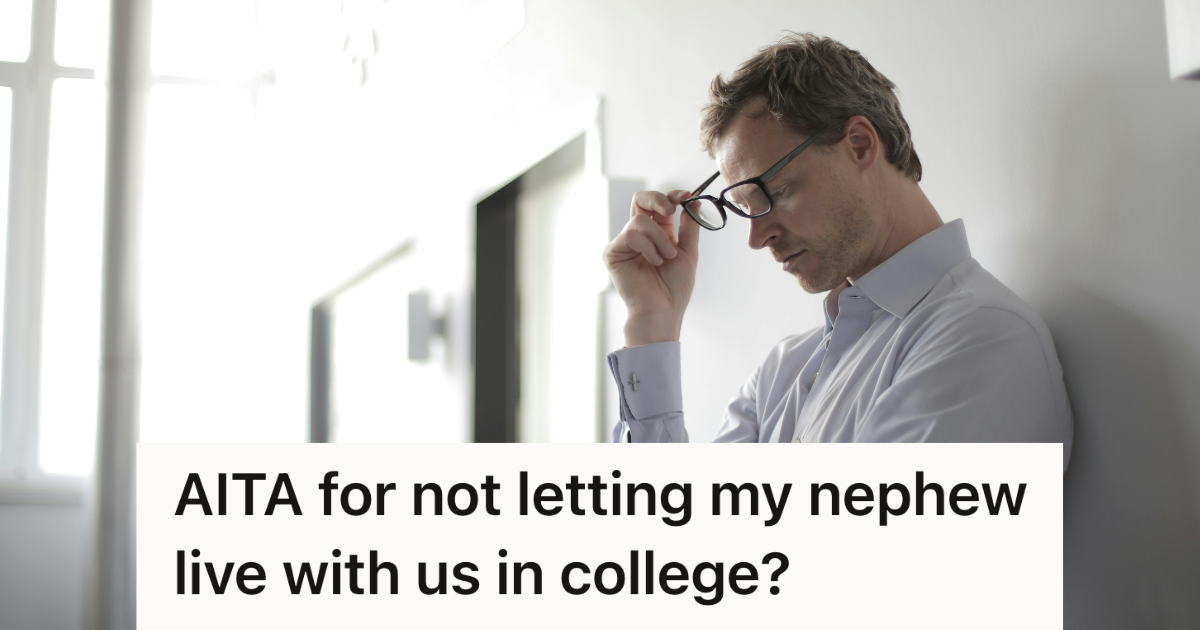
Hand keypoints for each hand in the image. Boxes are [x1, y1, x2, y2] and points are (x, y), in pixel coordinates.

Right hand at [602, 189, 700, 345]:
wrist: (663, 309)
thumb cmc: (675, 287)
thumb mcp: (688, 251)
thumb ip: (690, 226)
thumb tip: (694, 201)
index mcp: (659, 232)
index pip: (660, 204)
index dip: (672, 196)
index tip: (686, 196)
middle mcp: (640, 234)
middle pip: (640, 200)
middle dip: (657, 199)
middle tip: (670, 210)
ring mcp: (625, 243)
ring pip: (639, 220)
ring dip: (659, 238)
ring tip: (666, 257)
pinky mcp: (613, 253)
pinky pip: (629, 235)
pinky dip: (646, 247)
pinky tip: (653, 262)